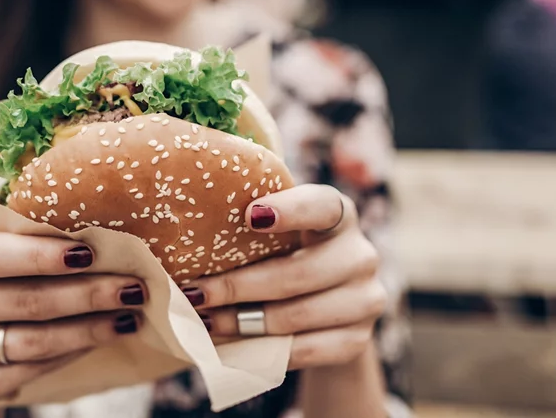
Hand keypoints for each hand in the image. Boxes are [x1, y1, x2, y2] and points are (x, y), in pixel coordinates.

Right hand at [0, 227, 146, 400]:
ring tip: (128, 315)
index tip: (90, 252)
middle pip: (22, 301)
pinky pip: (30, 370)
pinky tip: (101, 337)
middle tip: (132, 287)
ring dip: (88, 329)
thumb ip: (35, 235)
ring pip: (31, 341)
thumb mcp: (2, 240)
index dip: (39, 256)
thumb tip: (106, 230)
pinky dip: (72, 353)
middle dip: (85, 295)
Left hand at [180, 185, 385, 369]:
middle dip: (239, 286)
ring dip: (243, 322)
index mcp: (339, 213)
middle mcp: (360, 254)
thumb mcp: (279, 231)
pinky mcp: (357, 340)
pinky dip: (262, 350)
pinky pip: (305, 350)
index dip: (290, 210)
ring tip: (204, 321)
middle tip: (195, 294)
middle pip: (298, 273)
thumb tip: (190, 229)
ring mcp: (365, 299)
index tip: (251, 216)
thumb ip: (253, 222)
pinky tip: (230, 345)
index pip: (322, 205)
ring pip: (296, 316)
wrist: (331, 303)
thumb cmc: (288, 252)